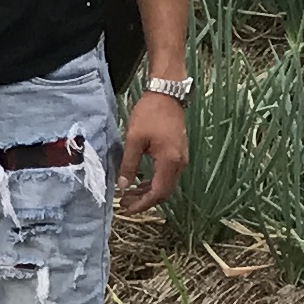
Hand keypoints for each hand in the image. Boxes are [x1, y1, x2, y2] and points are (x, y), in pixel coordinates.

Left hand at [116, 89, 190, 211]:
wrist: (167, 95)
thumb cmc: (149, 114)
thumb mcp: (134, 139)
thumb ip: (129, 164)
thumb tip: (122, 185)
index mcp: (169, 161)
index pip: (158, 192)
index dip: (143, 203)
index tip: (127, 208)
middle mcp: (179, 163)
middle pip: (164, 192)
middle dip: (145, 201)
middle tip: (124, 203)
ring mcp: (181, 159)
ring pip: (166, 184)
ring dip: (148, 192)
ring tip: (128, 195)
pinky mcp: (178, 154)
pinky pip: (167, 175)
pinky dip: (153, 182)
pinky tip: (139, 182)